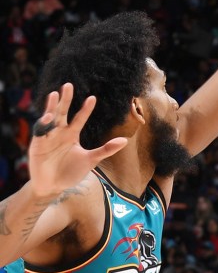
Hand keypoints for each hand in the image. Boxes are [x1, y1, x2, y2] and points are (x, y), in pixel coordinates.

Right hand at [29, 83, 126, 197]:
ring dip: (52, 107)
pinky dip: (44, 124)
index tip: (93, 98)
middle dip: (65, 99)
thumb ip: (106, 149)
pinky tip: (48, 117)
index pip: (80, 118)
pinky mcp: (37, 145)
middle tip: (68, 85)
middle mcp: (59, 133)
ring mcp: (48, 138)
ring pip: (50, 118)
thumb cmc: (71, 172)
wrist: (53, 187)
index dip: (86, 109)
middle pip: (62, 112)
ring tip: (55, 94)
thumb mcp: (91, 160)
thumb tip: (125, 140)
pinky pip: (40, 132)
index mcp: (72, 135)